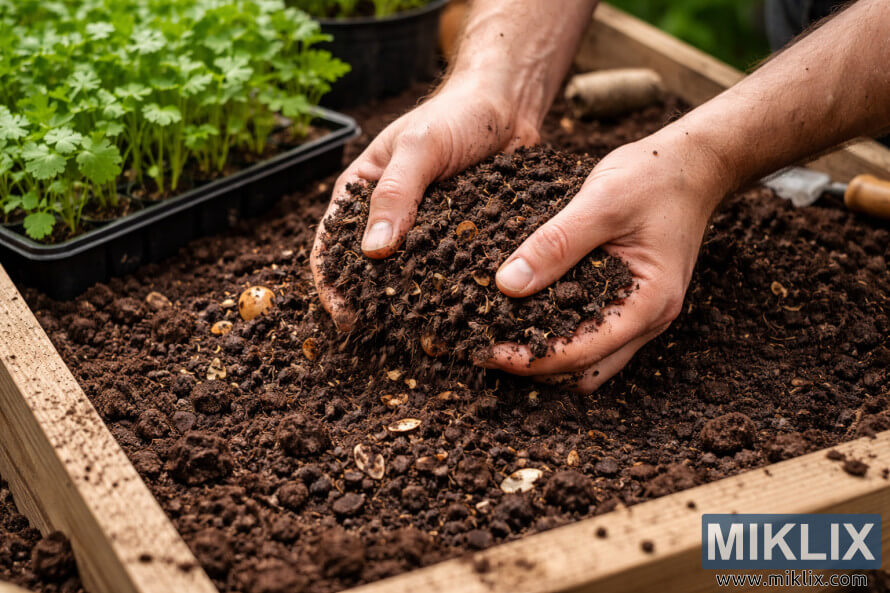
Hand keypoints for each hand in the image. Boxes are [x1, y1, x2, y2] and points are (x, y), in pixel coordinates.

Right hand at [311, 78, 539, 329]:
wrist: (510, 106)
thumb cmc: (457, 115)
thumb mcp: (420, 147)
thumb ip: (396, 193)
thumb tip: (372, 252)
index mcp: (361, 193)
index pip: (330, 245)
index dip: (331, 282)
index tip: (344, 315)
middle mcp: (388, 218)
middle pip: (367, 271)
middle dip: (371, 304)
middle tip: (383, 337)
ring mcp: (425, 233)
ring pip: (409, 278)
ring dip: (412, 307)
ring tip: (420, 337)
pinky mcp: (459, 241)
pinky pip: (449, 273)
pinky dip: (450, 296)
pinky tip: (459, 317)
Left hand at [479, 128, 733, 391]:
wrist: (695, 163)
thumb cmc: (655, 177)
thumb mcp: (600, 202)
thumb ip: (555, 244)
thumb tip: (506, 284)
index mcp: (649, 302)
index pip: (582, 355)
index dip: (530, 360)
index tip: (486, 351)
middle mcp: (649, 319)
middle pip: (584, 372)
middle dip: (534, 366)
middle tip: (484, 348)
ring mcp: (641, 313)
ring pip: (589, 360)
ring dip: (546, 354)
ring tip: (499, 335)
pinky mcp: (629, 300)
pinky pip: (592, 333)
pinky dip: (559, 332)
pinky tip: (526, 313)